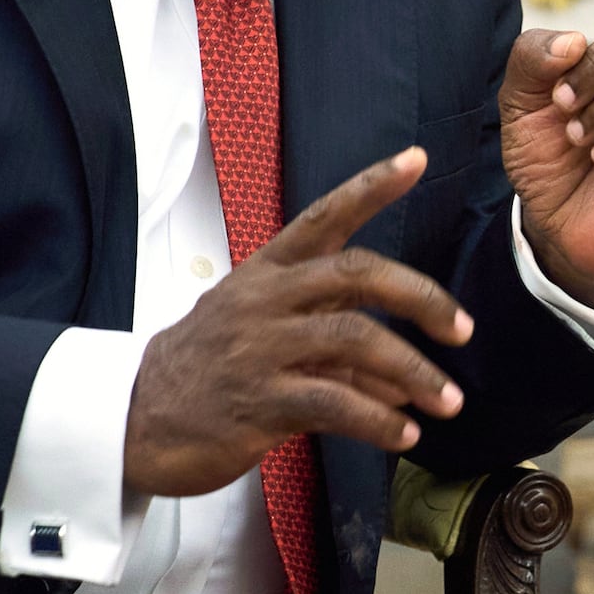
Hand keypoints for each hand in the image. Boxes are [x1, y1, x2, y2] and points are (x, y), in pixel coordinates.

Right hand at [125, 149, 475, 496]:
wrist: (130, 422)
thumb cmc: (204, 374)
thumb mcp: (262, 338)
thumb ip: (333, 347)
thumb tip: (405, 378)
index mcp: (265, 274)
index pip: (323, 217)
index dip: (371, 186)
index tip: (417, 158)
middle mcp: (264, 301)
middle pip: (356, 274)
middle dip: (421, 298)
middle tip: (463, 329)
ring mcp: (259, 349)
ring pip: (354, 340)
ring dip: (414, 372)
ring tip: (450, 402)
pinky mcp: (257, 402)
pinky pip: (335, 404)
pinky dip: (379, 420)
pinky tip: (405, 435)